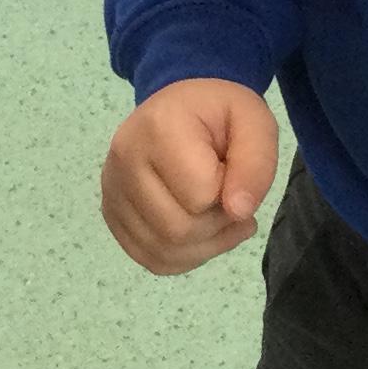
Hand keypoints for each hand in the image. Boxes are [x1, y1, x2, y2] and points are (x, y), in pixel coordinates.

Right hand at [101, 78, 279, 274]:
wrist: (178, 109)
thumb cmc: (218, 114)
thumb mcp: (254, 122)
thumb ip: (256, 162)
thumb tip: (238, 212)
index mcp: (158, 127)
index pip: (200, 195)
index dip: (229, 192)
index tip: (229, 169)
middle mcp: (124, 159)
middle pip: (178, 230)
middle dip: (217, 225)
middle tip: (229, 198)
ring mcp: (112, 189)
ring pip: (164, 251)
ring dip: (204, 245)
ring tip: (218, 214)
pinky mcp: (111, 213)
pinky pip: (150, 258)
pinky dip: (182, 255)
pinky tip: (198, 230)